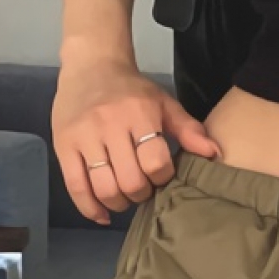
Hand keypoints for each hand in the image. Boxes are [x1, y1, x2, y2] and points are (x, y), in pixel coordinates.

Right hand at [52, 57, 221, 224]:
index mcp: (138, 114)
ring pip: (105, 188)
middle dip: (142, 194)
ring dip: (120, 203)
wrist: (90, 64)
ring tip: (125, 196)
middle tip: (143, 188)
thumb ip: (189, 130)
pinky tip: (103, 214)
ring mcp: (83, 136)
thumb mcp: (164, 104)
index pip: (155, 163)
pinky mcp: (63, 145)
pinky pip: (76, 187)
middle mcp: (108, 124)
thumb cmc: (133, 90)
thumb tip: (214, 154)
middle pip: (131, 181)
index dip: (162, 178)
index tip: (161, 175)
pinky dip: (91, 208)